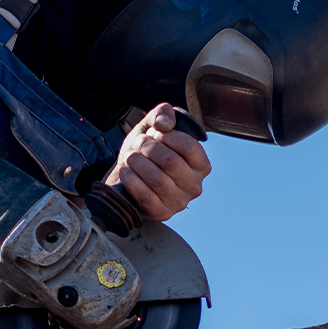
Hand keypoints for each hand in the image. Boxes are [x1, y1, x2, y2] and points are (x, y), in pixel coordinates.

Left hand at [105, 103, 210, 220]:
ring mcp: (179, 202)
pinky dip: (132, 180)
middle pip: (170, 162)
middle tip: (138, 144)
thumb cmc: (145, 154)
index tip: (154, 133)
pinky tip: (126, 171)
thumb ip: (162, 115)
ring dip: (138, 163)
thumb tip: (164, 124)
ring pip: (157, 179)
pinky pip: (146, 196)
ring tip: (130, 156)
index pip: (189, 147)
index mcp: (201, 165)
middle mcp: (195, 185)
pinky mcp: (162, 213)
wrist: (127, 178)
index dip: (167, 136)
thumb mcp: (153, 128)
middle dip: (148, 148)